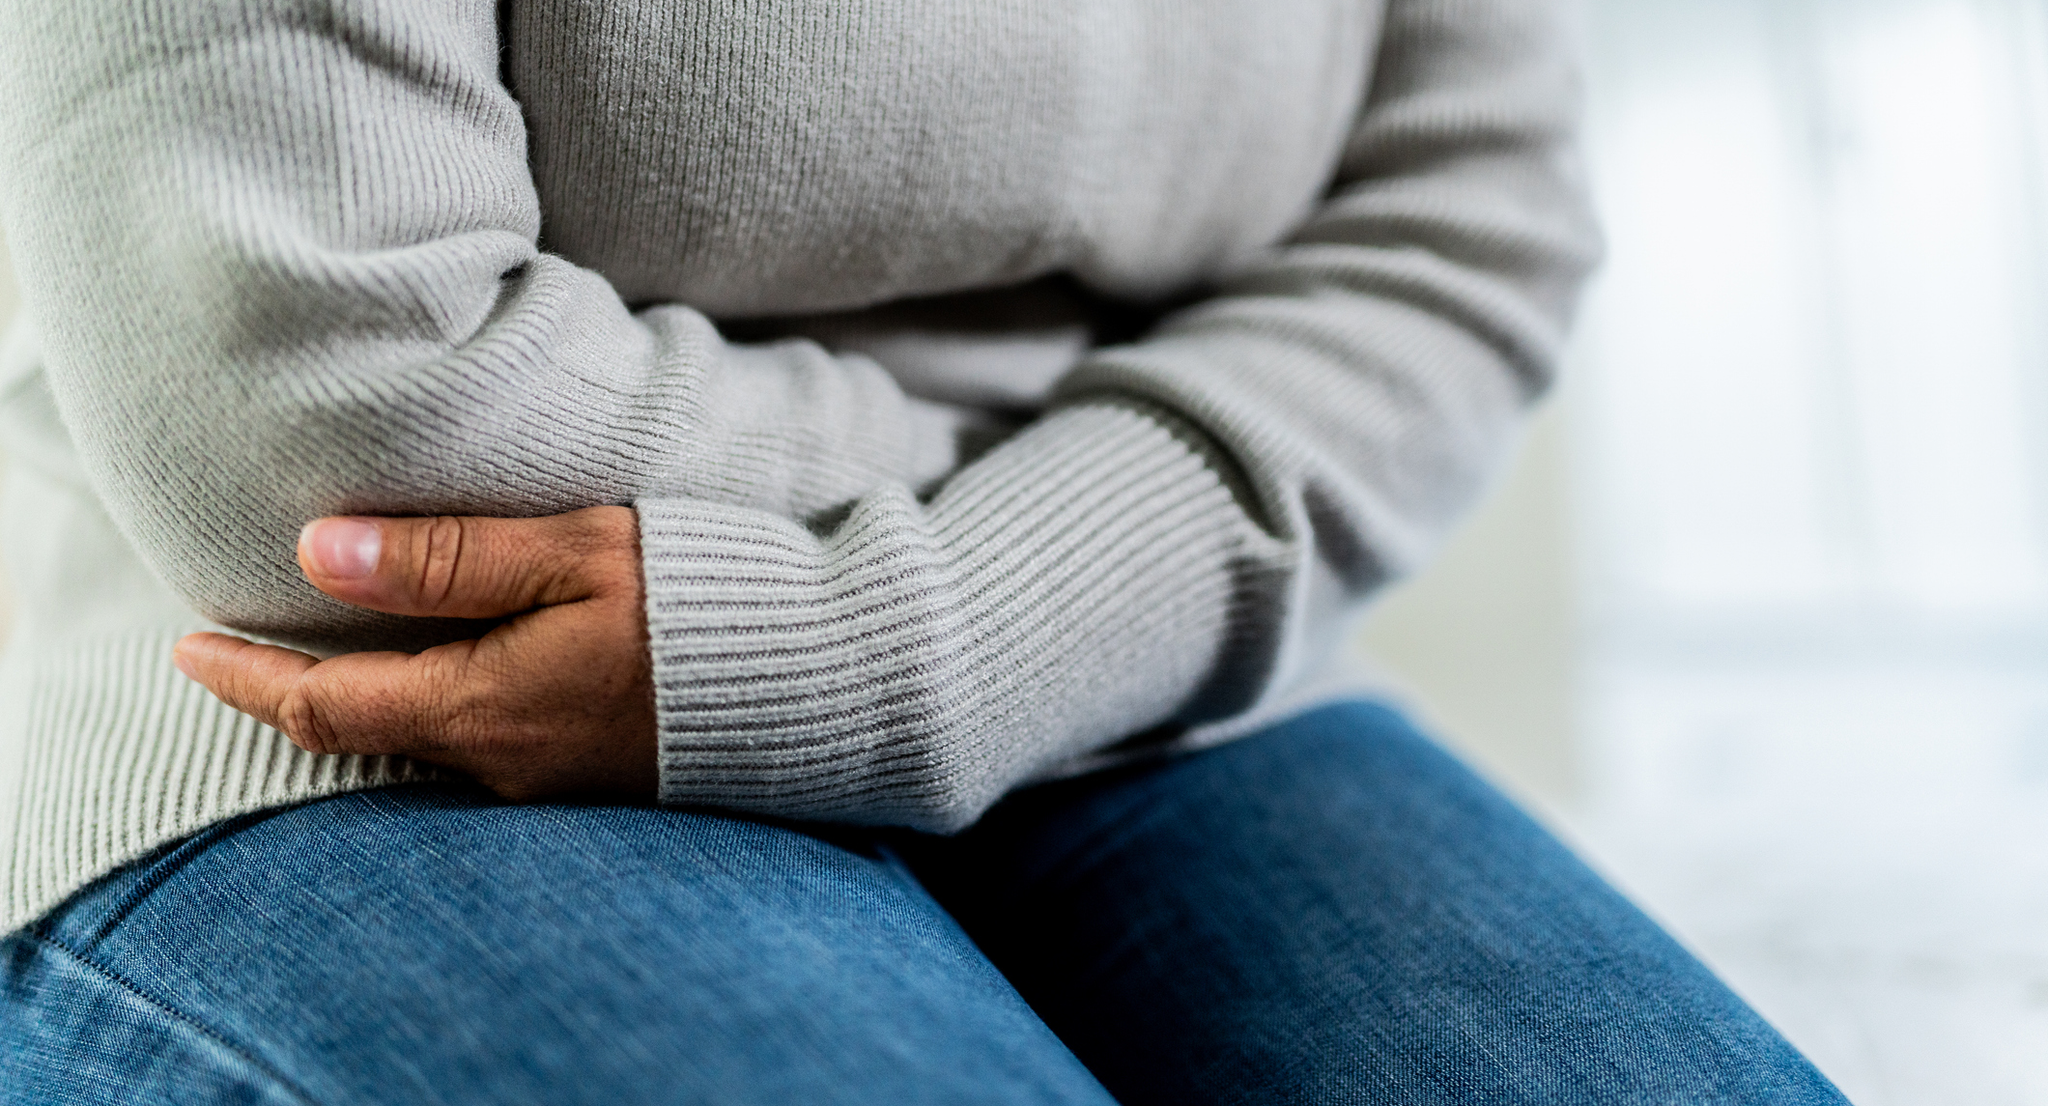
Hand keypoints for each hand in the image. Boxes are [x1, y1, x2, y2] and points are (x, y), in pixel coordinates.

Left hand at [173, 507, 656, 802]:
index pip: (320, 704)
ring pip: (419, 742)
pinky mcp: (588, 774)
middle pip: (361, 734)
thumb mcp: (573, 556)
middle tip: (237, 642)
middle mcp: (501, 764)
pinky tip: (436, 668)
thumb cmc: (702, 602)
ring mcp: (547, 779)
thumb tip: (317, 552)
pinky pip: (478, 746)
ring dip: (361, 697)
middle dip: (291, 691)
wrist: (826, 678)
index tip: (186, 641)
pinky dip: (428, 706)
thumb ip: (446, 558)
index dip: (243, 675)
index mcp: (482, 708)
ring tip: (329, 644)